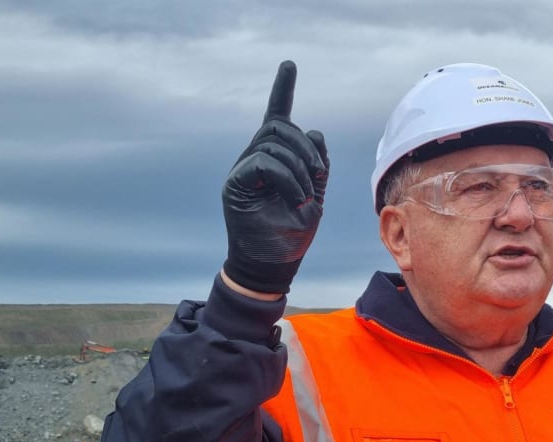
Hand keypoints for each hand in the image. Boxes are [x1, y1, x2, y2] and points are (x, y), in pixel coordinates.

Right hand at [222, 60, 329, 294]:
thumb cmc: (292, 235)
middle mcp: (254, 160)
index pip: (276, 118)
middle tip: (317, 178)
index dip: (282, 91)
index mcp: (273, 160)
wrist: (273, 266)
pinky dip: (287, 177)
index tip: (289, 65)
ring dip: (299, 165)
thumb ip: (316, 165)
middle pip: (279, 128)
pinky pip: (264, 161)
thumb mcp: (314, 195)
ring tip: (306, 195)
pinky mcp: (236, 184)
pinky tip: (296, 197)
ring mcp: (242, 171)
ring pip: (273, 142)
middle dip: (305, 147)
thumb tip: (314, 132)